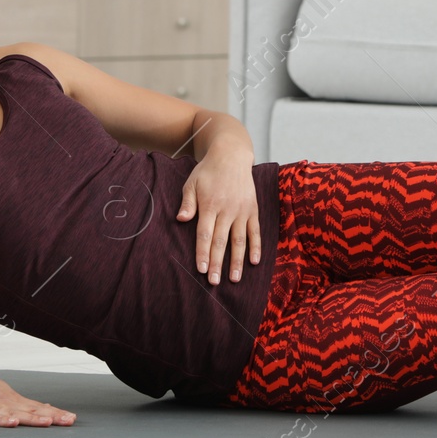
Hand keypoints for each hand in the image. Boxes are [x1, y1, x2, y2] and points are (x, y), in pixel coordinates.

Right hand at [0, 366, 74, 426]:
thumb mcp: (3, 394)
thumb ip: (23, 404)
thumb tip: (45, 409)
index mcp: (13, 399)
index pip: (38, 406)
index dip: (55, 413)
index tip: (71, 418)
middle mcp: (7, 401)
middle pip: (33, 410)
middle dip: (52, 416)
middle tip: (69, 420)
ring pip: (16, 413)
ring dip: (32, 418)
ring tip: (48, 422)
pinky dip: (2, 420)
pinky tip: (12, 422)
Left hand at [177, 152, 260, 284]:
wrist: (231, 156)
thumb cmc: (208, 172)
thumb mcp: (192, 183)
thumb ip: (187, 202)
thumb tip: (181, 219)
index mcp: (210, 205)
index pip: (205, 234)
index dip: (202, 253)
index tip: (201, 269)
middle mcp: (227, 210)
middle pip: (221, 241)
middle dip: (217, 263)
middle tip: (214, 281)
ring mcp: (242, 211)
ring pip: (239, 240)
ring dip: (236, 260)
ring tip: (234, 279)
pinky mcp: (253, 210)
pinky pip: (255, 231)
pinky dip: (255, 246)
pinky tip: (254, 261)